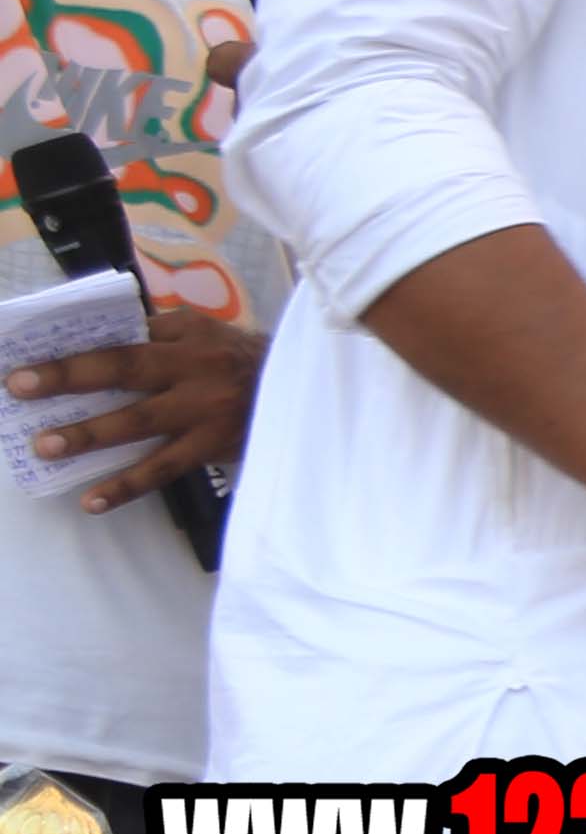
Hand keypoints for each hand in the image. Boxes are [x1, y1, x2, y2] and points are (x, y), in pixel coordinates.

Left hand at [7, 297, 256, 504]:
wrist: (308, 393)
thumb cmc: (242, 359)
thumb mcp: (206, 333)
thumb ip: (157, 336)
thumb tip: (94, 345)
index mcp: (188, 337)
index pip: (122, 339)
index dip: (76, 349)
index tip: (29, 362)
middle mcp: (196, 370)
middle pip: (125, 371)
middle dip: (70, 379)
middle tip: (20, 390)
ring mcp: (205, 412)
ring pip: (139, 423)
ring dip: (90, 435)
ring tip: (47, 447)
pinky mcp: (212, 448)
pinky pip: (164, 470)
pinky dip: (127, 486)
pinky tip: (93, 501)